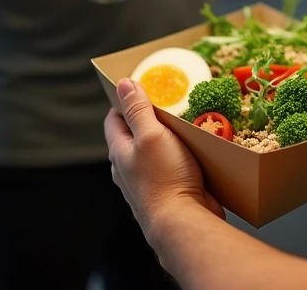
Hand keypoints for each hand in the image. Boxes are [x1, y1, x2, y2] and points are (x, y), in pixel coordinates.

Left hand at [105, 79, 223, 234]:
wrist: (182, 223)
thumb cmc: (165, 178)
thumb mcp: (151, 135)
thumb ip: (138, 110)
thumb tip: (124, 84)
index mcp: (120, 152)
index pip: (114, 119)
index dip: (123, 100)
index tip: (139, 86)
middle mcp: (128, 169)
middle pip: (132, 135)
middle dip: (146, 117)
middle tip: (165, 101)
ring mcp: (146, 182)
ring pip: (152, 152)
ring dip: (164, 137)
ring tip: (182, 123)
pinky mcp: (166, 192)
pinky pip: (168, 167)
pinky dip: (177, 155)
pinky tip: (192, 150)